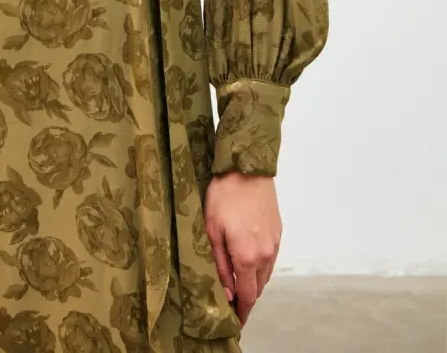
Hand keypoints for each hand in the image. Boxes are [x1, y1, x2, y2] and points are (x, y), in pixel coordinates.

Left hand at [204, 170, 281, 326]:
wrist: (247, 168)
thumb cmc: (225, 195)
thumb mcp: (212, 230)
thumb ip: (221, 265)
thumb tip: (227, 292)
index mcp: (248, 257)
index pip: (248, 296)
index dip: (242, 312)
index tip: (237, 321)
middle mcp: (265, 254)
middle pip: (258, 287)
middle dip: (247, 298)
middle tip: (233, 302)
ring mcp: (274, 243)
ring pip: (265, 274)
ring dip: (254, 281)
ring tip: (239, 283)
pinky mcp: (277, 231)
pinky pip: (270, 258)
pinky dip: (260, 266)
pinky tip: (249, 260)